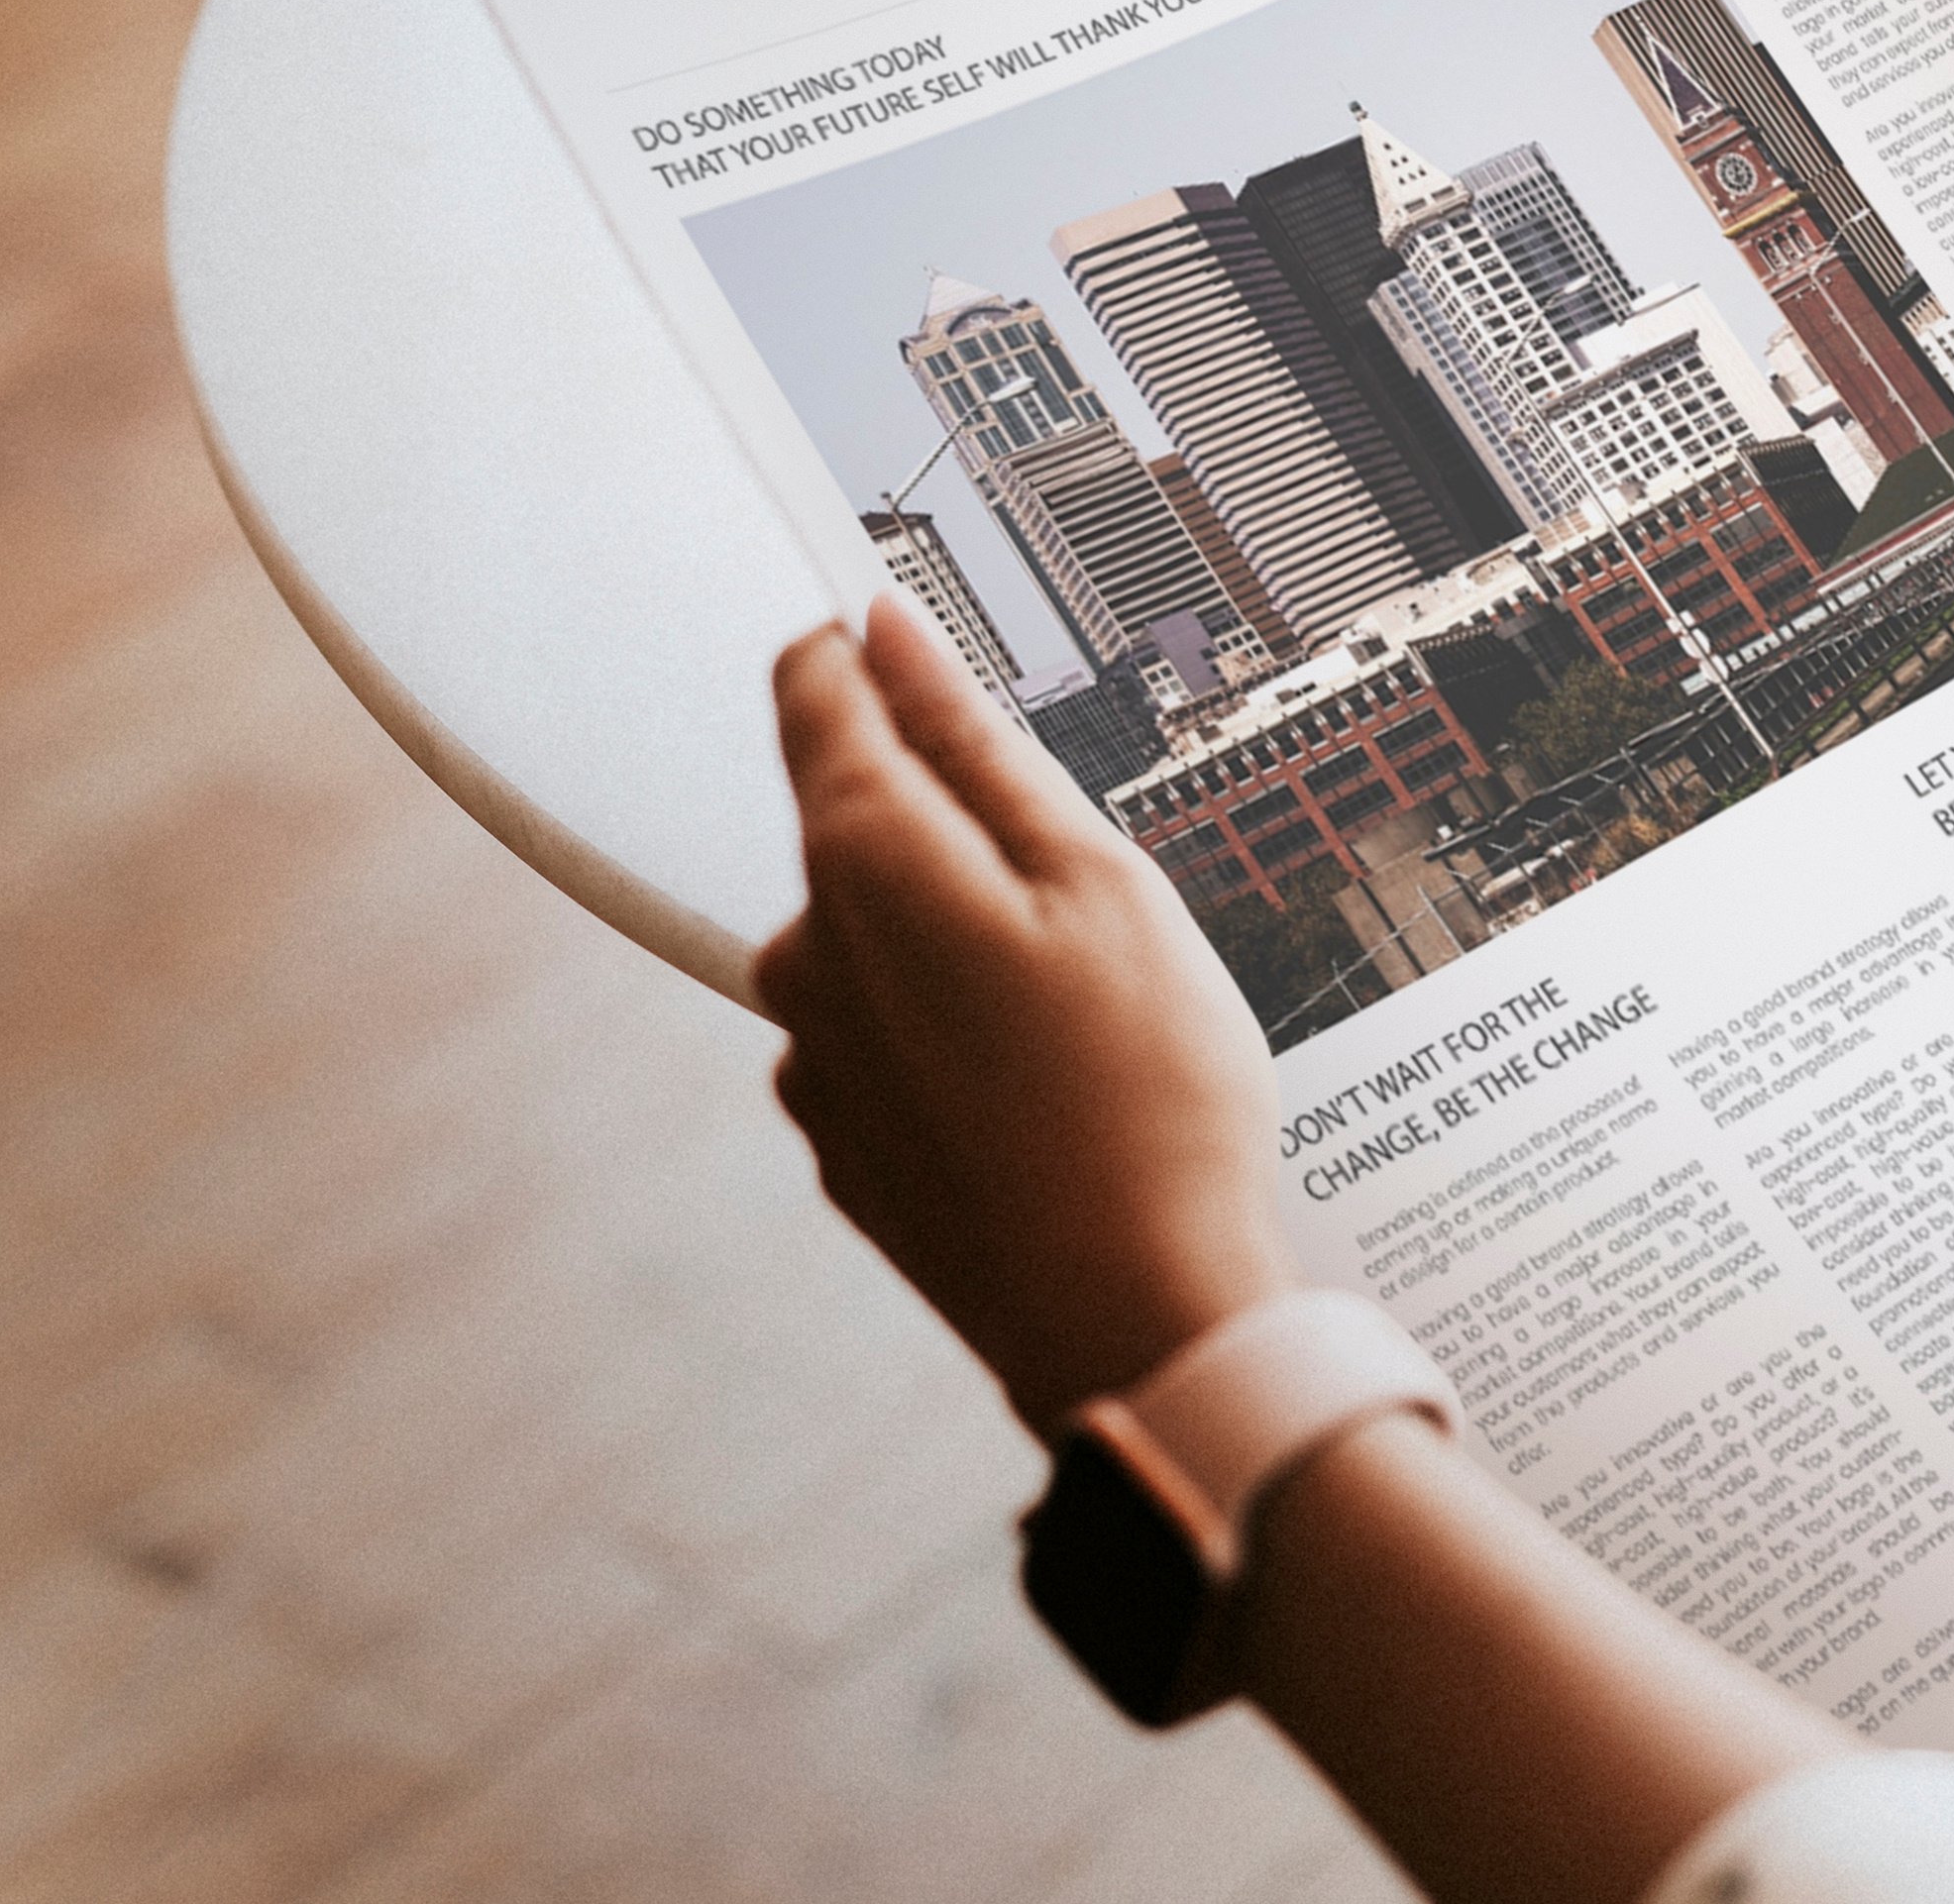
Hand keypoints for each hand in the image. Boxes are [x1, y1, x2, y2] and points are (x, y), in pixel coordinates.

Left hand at [756, 595, 1296, 1430]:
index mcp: (867, 866)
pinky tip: (1057, 1086)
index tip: (915, 630)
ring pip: (881, 938)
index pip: (815, 696)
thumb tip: (889, 632)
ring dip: (965, 938)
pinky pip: (894, 1040)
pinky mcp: (849, 1145)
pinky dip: (962, 1036)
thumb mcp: (1100, 879)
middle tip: (1090, 880)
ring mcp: (817, 1061)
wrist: (1138, 1323)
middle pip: (858, 821)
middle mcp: (806, 956)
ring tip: (1096, 1009)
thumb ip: (977, 743)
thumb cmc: (1146, 1098)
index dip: (868, 648)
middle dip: (958, 820)